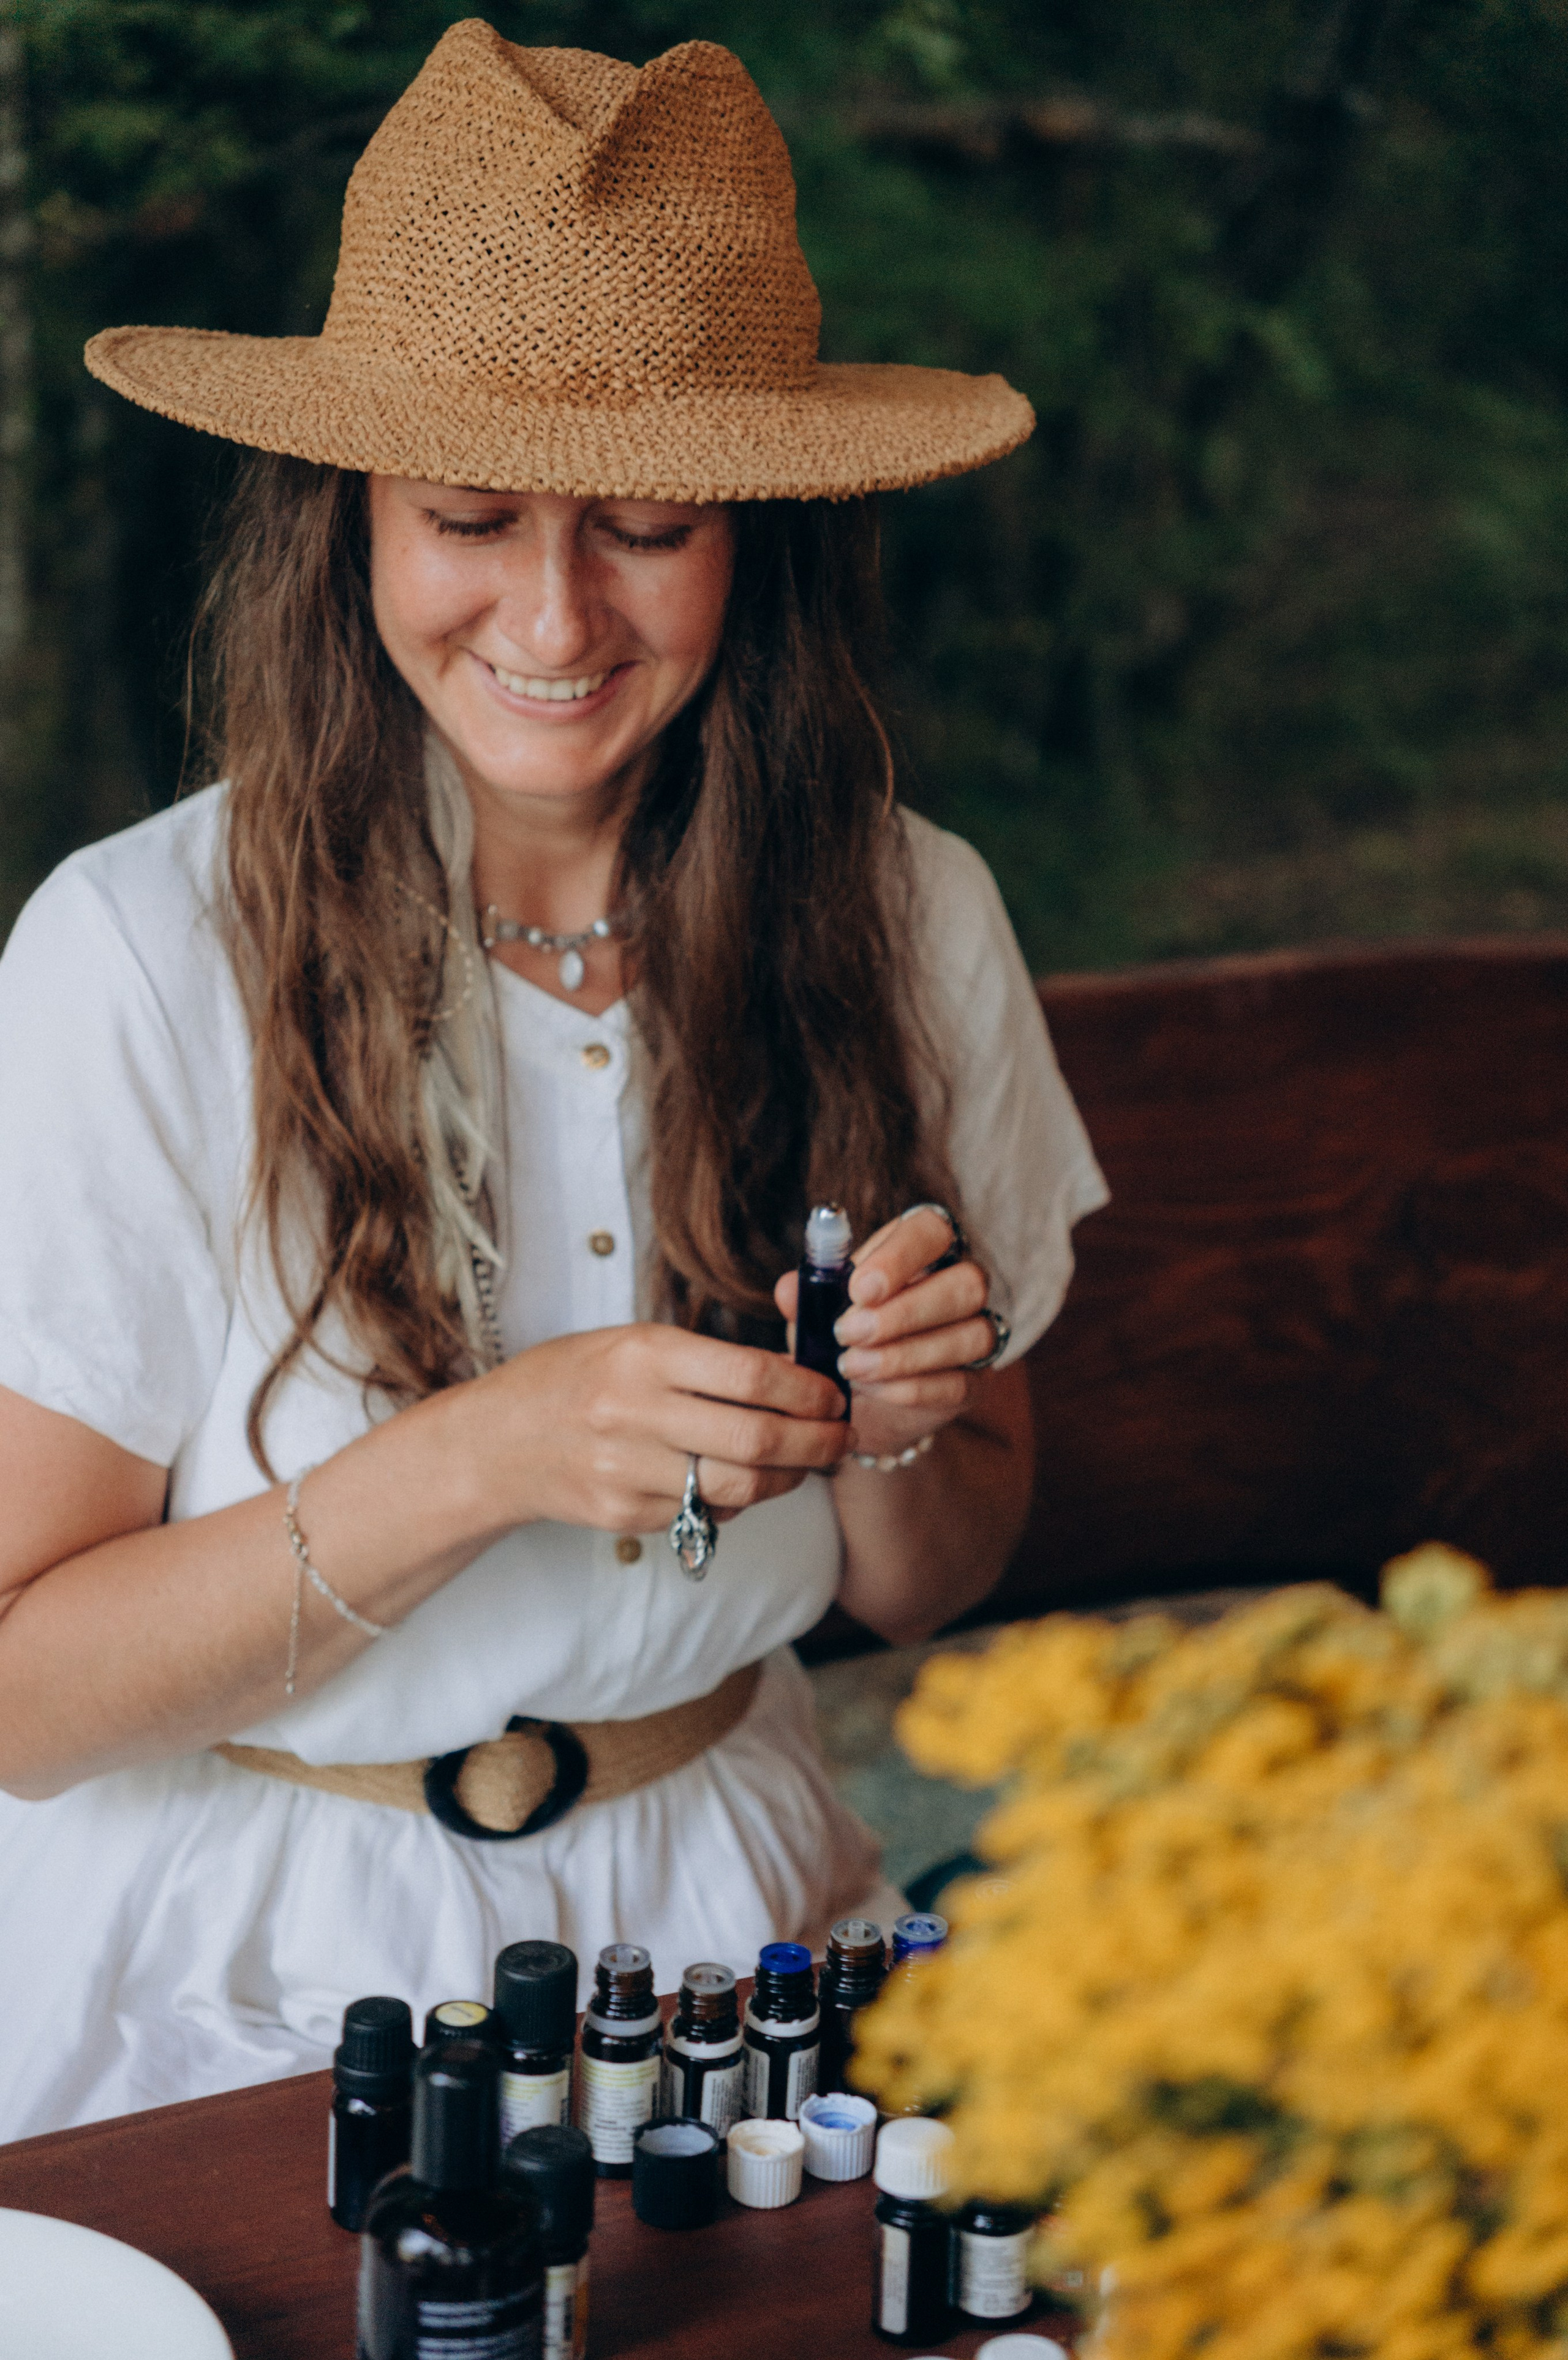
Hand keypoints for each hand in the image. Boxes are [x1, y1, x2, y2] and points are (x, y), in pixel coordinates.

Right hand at [470, 1322, 851, 1534]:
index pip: (754, 1377)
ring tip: (803, 1464)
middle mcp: (634, 1411)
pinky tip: (740, 1483)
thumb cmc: (573, 1379)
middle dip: (816, 1443)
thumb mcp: (633, 1343)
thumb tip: (794, 1377)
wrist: (495, 1441)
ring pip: (740, 1488)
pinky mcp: (623, 1514)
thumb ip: (707, 1361)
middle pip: (757, 1440)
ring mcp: (627, 1470)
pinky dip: (736, 1502)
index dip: (810, 1391)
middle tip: (840, 1437)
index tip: (833, 1395)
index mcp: (644, 1354)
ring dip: (788, 1479)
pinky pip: (704, 1513)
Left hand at [773, 1206, 993, 1462]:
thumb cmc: (841, 1335)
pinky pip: (960, 1383)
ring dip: (906, 1354)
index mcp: (924, 1248)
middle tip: (848, 1334)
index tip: (858, 1290)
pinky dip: (912, 1388)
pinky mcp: (975, 1382)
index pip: (933, 1229)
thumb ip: (807, 1297)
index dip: (901, 1256)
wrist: (855, 1399)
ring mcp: (978, 1333)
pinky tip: (872, 1389)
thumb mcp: (818, 1313)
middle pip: (968, 1282)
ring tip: (852, 1367)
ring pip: (973, 1334)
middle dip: (905, 1312)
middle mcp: (963, 1282)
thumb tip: (789, 1289)